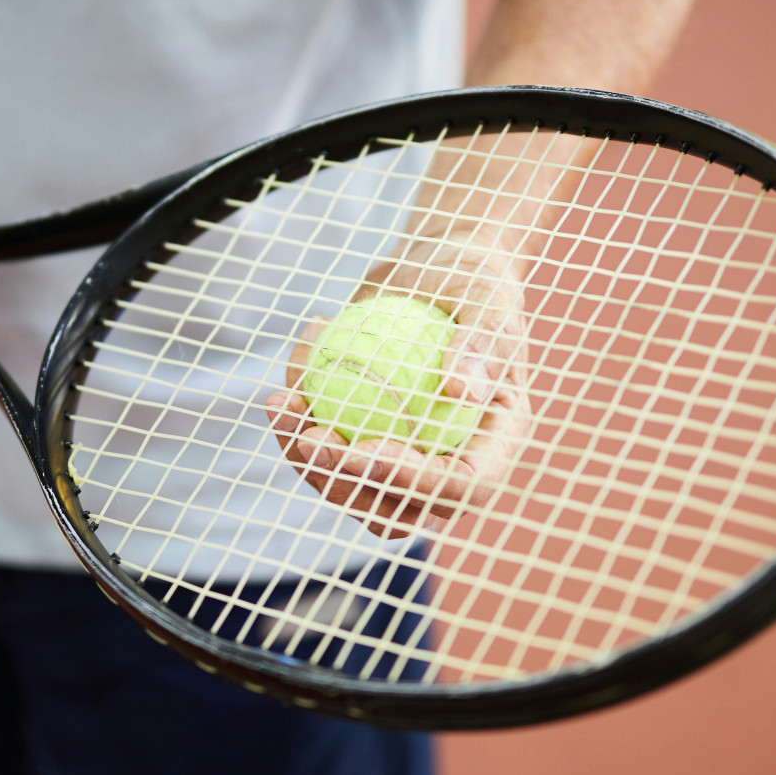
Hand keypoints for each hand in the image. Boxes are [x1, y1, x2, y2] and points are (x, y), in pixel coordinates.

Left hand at [264, 238, 532, 539]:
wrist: (437, 267)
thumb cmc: (475, 280)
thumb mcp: (488, 299)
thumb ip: (482, 345)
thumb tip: (463, 390)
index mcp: (493, 444)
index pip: (462, 485)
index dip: (411, 482)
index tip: (362, 451)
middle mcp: (449, 463)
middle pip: (397, 507)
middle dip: (344, 483)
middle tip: (309, 438)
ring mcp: (403, 456)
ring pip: (349, 484)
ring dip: (307, 455)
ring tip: (282, 404)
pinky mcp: (363, 437)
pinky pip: (326, 442)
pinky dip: (301, 413)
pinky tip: (290, 370)